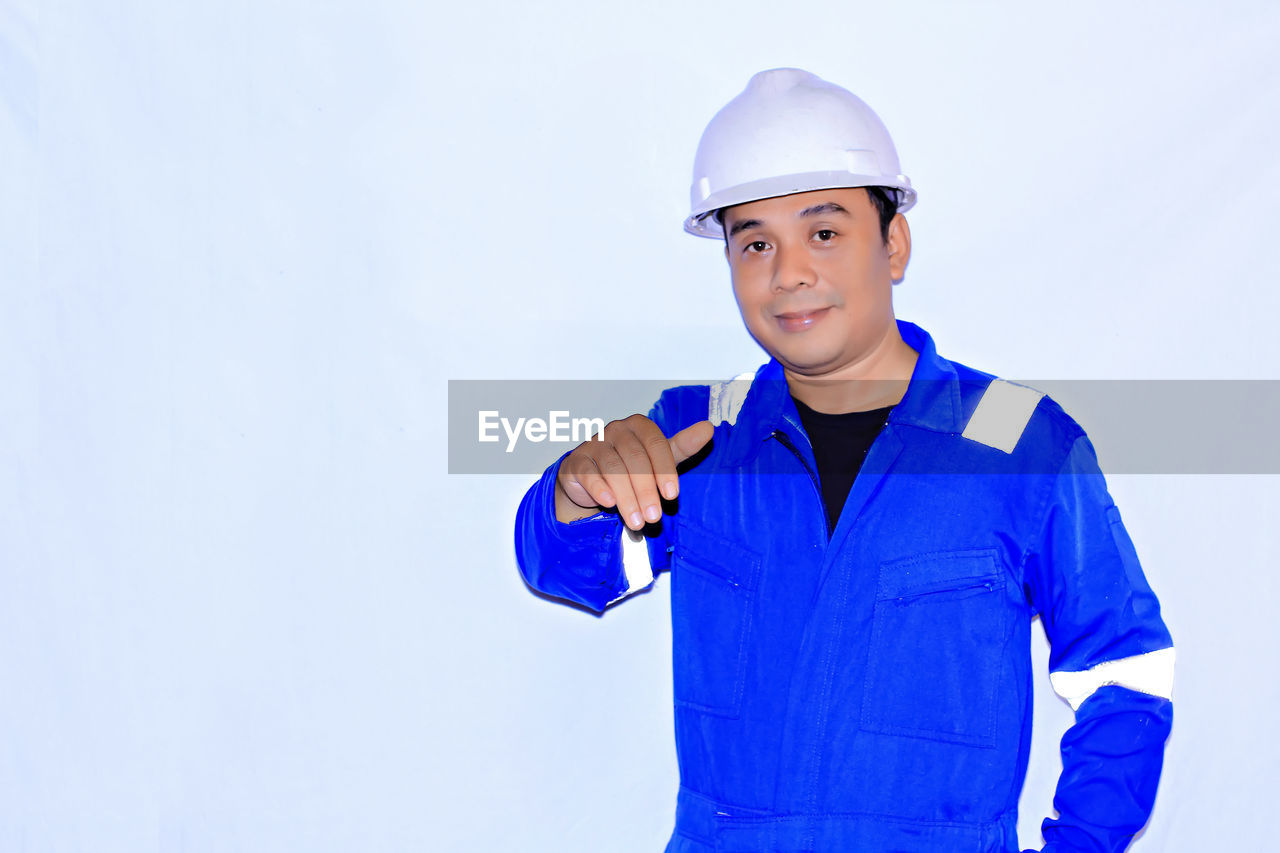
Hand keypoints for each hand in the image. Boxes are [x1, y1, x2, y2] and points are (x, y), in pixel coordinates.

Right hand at [554, 415, 714, 528]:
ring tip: (637, 522)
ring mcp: (594, 444)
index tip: (672, 496)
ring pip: (613, 469)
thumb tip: (708, 428)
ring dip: (627, 498)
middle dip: (646, 491)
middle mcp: (615, 429)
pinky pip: (589, 474)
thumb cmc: (631, 468)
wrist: (592, 481)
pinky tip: (609, 503)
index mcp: (639, 425)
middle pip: (635, 459)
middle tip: (654, 517)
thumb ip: (682, 446)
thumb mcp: (658, 459)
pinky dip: (600, 489)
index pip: (656, 444)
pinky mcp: (576, 462)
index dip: (665, 470)